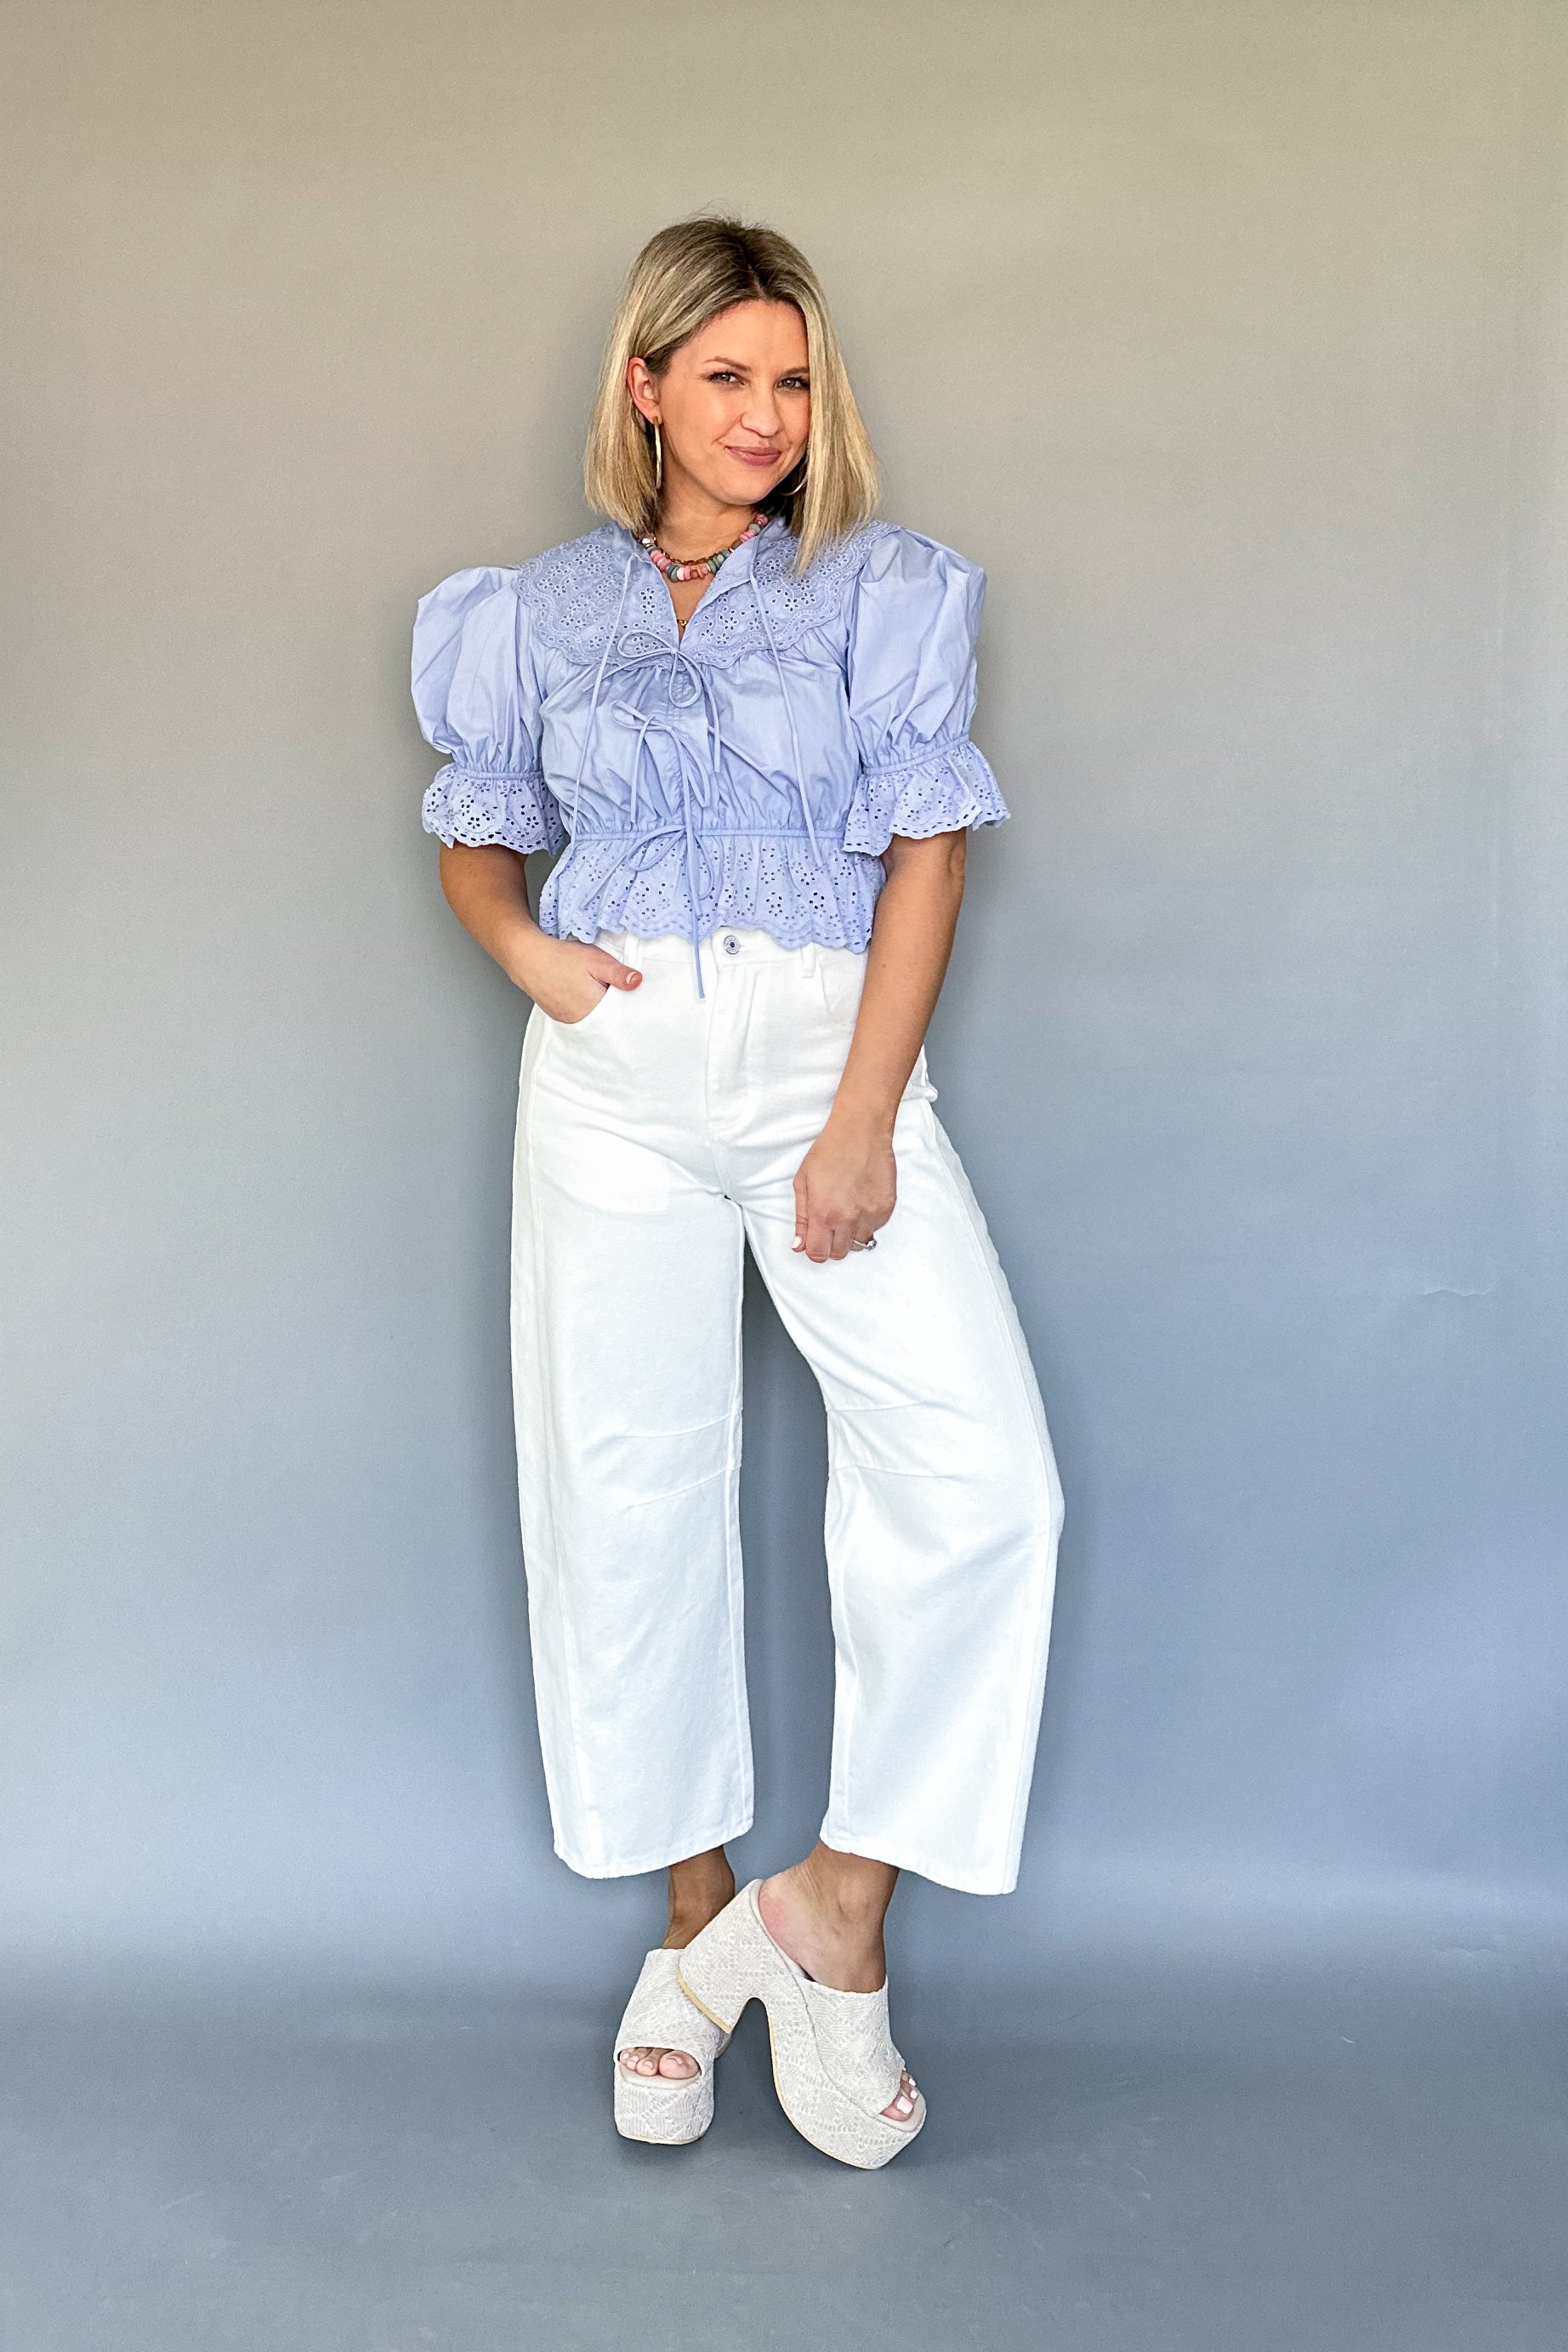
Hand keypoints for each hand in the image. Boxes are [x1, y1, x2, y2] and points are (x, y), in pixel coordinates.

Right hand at [514, 936, 641, 1023]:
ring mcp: (568, 1019)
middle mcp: (581, 1019)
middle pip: (607, 1017)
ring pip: (593, 1017)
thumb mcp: (596, 960)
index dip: (626, 1000)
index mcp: (594, 1008)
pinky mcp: (559, 1015)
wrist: (527, 957)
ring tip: (594, 987)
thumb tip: (638, 982)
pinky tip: (582, 992)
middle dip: (613, 1003)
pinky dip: (584, 1007)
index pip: (620, 1012)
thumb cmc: (561, 958)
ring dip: (598, 1005)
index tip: (628, 990)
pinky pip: (579, 1016)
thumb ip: (618, 974)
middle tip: (611, 986)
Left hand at [792, 1116, 895, 1262]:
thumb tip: (799, 1245)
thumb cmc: (830, 1150)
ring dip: (851, 1233)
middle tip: (831, 1221)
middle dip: (832, 1243)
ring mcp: (870, 1214)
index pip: (819, 1254)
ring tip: (847, 1208)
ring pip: (859, 1242)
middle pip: (839, 1253)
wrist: (861, 1132)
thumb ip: (801, 1218)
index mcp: (823, 1213)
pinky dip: (867, 1221)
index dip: (815, 1249)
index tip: (816, 1241)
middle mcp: (848, 1218)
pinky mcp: (886, 1208)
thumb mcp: (803, 1182)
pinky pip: (875, 1228)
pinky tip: (861, 1201)